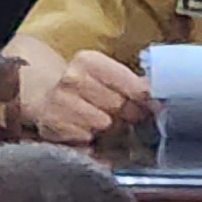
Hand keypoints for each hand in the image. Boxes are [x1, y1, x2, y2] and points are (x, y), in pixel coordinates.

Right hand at [7, 40, 152, 142]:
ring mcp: (61, 102)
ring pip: (105, 124)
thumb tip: (160, 97)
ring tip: (100, 123)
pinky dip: (90, 140)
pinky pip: (87, 140)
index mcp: (90, 61)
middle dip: (127, 115)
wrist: (41, 94)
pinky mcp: (54, 125)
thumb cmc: (83, 86)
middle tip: (123, 116)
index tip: (153, 108)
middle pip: (121, 107)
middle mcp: (73, 78)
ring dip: (107, 129)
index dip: (146, 101)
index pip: (134, 87)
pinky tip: (84, 131)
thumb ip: (133, 84)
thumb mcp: (105, 75)